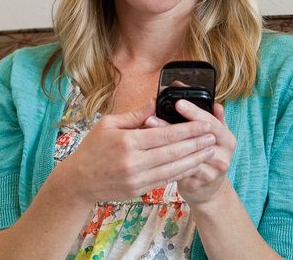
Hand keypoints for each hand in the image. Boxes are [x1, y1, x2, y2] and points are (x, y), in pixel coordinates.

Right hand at [58, 103, 216, 204]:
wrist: (79, 182)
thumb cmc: (92, 149)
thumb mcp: (109, 124)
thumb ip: (135, 115)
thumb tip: (156, 102)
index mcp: (127, 142)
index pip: (165, 134)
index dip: (188, 129)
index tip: (204, 123)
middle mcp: (134, 162)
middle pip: (173, 152)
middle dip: (197, 143)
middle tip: (213, 135)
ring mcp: (137, 179)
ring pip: (173, 168)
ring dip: (194, 159)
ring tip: (209, 150)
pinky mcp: (139, 190)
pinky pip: (166, 180)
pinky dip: (182, 172)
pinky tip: (193, 164)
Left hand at [145, 100, 235, 205]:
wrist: (209, 188)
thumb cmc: (207, 151)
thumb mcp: (212, 131)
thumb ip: (207, 114)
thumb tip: (206, 97)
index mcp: (227, 137)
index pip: (210, 122)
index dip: (194, 112)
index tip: (178, 102)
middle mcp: (223, 154)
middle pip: (195, 137)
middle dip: (170, 127)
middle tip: (151, 117)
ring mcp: (212, 170)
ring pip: (184, 154)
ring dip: (163, 143)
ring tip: (146, 130)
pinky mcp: (198, 183)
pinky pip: (179, 169)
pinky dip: (163, 159)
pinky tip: (149, 151)